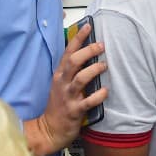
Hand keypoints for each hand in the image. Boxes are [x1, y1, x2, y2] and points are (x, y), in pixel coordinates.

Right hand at [29, 22, 107, 155]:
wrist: (50, 129)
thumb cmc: (59, 103)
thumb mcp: (61, 83)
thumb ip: (71, 69)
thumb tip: (87, 51)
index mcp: (60, 74)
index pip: (68, 51)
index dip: (78, 38)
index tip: (89, 26)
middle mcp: (63, 83)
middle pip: (74, 61)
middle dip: (88, 51)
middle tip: (101, 46)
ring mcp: (68, 96)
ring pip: (80, 78)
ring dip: (94, 70)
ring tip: (104, 66)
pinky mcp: (74, 110)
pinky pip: (88, 101)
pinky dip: (98, 95)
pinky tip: (105, 91)